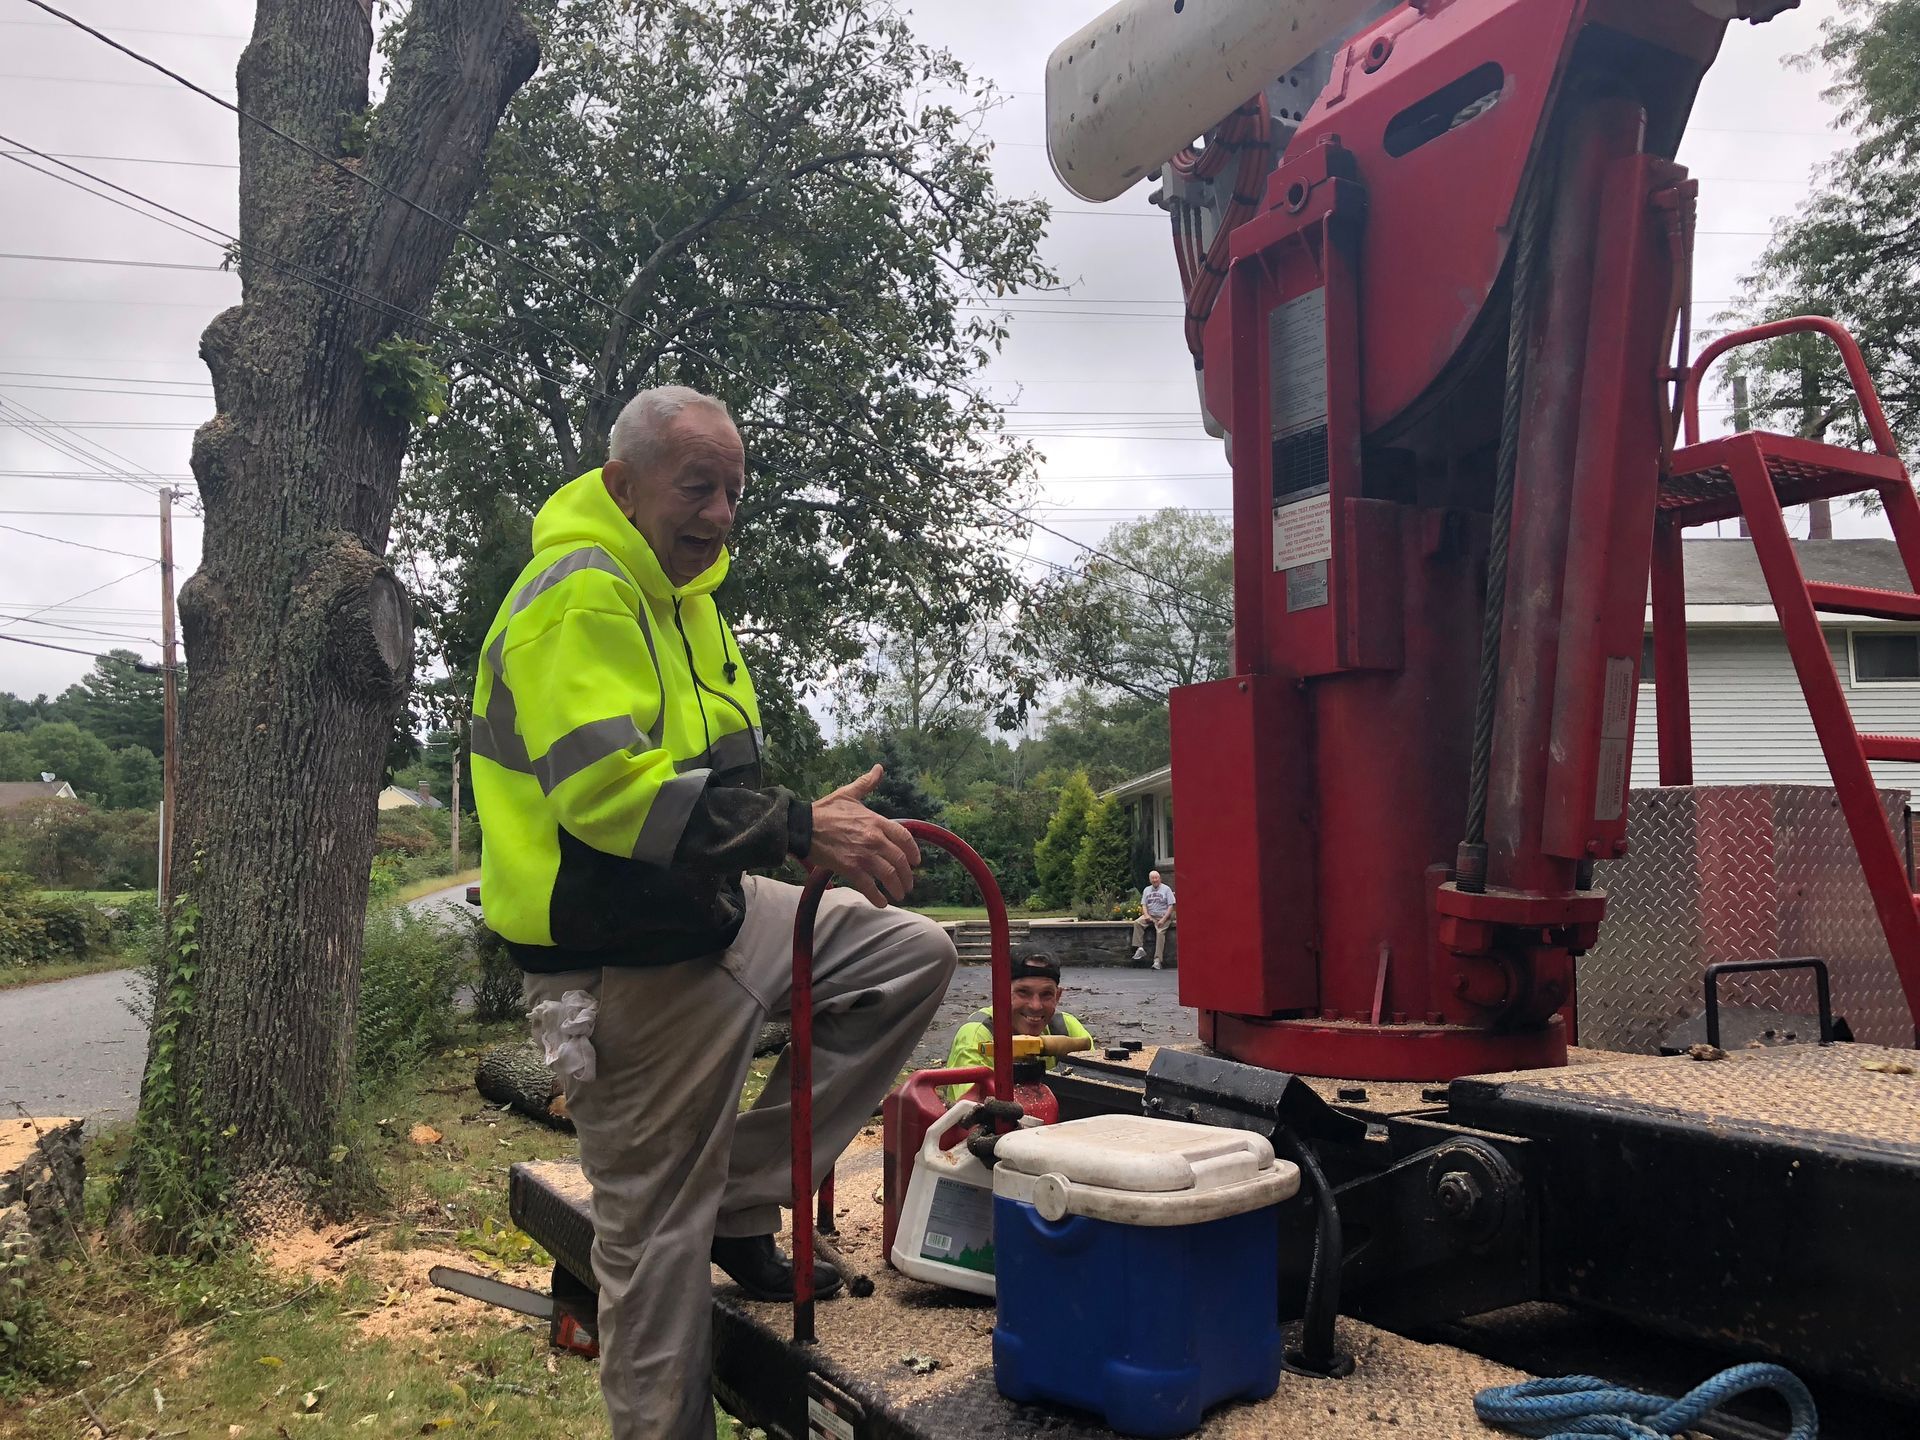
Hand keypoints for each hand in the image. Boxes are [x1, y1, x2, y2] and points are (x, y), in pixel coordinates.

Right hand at [808, 765, 921, 907]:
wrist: (803, 826)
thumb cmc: (824, 810)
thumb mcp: (848, 794)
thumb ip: (866, 784)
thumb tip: (879, 768)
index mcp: (875, 821)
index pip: (904, 837)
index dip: (913, 851)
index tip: (916, 861)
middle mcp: (874, 838)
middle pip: (899, 859)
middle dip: (907, 875)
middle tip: (908, 884)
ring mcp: (863, 854)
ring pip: (888, 874)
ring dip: (897, 887)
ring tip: (899, 894)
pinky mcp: (850, 868)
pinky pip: (869, 886)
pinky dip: (877, 896)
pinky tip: (881, 902)